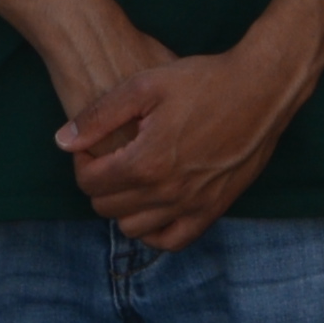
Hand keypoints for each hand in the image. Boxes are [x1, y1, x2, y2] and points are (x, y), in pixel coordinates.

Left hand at [56, 43, 307, 252]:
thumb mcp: (145, 86)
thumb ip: (99, 116)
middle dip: (99, 185)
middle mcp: (167, 193)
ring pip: (135, 229)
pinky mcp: (214, 210)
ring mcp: (192, 206)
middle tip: (109, 160)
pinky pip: (172, 241)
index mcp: (145, 163)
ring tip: (131, 179)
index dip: (82, 164)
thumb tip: (63, 142)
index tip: (90, 147)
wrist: (261, 89)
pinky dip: (155, 231)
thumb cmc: (203, 82)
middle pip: (108, 208)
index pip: (90, 183)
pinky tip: (154, 207)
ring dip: (123, 208)